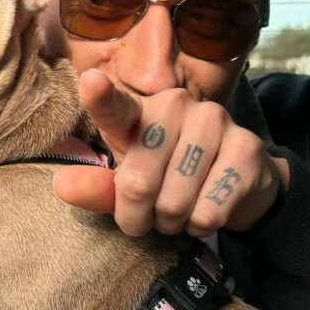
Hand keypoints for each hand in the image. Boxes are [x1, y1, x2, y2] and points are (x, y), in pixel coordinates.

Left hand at [53, 69, 289, 236]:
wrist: (239, 181)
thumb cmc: (170, 176)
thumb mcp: (129, 181)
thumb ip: (98, 186)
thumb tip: (62, 186)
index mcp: (139, 110)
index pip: (115, 106)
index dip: (100, 96)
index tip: (91, 83)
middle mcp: (175, 105)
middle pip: (138, 184)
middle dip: (138, 218)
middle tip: (149, 217)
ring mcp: (214, 121)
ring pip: (174, 204)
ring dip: (172, 224)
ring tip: (179, 211)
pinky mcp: (246, 148)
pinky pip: (208, 212)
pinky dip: (201, 227)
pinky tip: (207, 209)